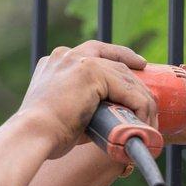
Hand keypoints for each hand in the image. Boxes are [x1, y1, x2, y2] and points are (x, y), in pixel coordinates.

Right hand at [18, 40, 156, 158]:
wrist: (33, 135)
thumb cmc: (48, 132)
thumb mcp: (69, 111)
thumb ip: (88, 105)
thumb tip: (113, 116)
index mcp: (59, 61)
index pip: (98, 50)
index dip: (122, 55)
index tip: (140, 63)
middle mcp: (69, 55)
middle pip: (117, 64)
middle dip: (139, 83)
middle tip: (152, 102)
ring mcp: (80, 61)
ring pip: (125, 77)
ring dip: (143, 101)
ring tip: (150, 121)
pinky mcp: (91, 72)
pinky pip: (127, 89)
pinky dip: (140, 106)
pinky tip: (143, 121)